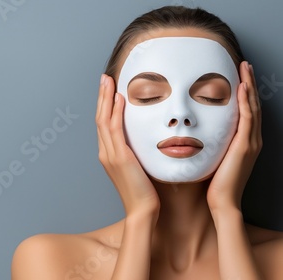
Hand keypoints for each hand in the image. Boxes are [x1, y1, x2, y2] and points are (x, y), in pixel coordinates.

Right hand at [96, 74, 159, 216]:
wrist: (143, 210)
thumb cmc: (145, 192)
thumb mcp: (139, 167)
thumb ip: (137, 152)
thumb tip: (146, 137)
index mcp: (109, 154)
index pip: (104, 123)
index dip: (105, 105)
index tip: (109, 88)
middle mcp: (105, 152)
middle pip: (100, 118)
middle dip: (102, 96)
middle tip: (105, 78)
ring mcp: (110, 155)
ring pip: (104, 120)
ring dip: (106, 99)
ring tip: (109, 81)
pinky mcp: (119, 157)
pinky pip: (115, 129)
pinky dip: (115, 112)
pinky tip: (119, 99)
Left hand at [207, 61, 262, 211]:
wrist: (222, 202)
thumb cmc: (214, 183)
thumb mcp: (214, 157)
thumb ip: (211, 143)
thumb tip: (197, 132)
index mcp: (244, 142)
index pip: (246, 111)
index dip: (245, 93)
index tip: (238, 76)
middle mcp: (252, 140)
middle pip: (253, 105)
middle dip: (250, 83)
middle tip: (245, 65)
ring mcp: (251, 143)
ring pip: (253, 107)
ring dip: (249, 86)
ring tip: (246, 69)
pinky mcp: (245, 146)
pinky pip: (247, 118)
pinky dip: (246, 102)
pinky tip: (242, 88)